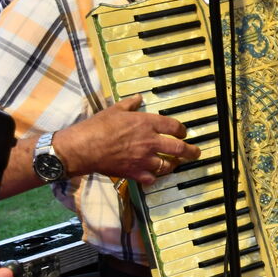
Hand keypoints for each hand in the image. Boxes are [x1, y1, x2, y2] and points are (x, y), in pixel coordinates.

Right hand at [54, 95, 200, 185]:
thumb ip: (130, 104)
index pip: (174, 126)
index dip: (182, 130)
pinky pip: (152, 179)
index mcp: (147, 123)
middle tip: (195, 153)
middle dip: (191, 151)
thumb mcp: (115, 109)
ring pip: (168, 165)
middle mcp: (150, 141)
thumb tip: (138, 97)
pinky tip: (153, 176)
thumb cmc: (97, 126)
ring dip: (173, 165)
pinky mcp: (135, 173)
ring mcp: (144, 159)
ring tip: (174, 164)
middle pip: (179, 148)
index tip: (183, 133)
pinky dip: (154, 178)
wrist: (83, 147)